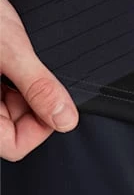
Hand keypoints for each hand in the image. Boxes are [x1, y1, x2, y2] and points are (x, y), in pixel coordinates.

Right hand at [0, 0, 78, 160]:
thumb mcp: (9, 49)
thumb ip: (37, 86)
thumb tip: (65, 119)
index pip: (14, 146)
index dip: (41, 127)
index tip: (54, 101)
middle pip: (13, 127)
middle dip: (33, 104)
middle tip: (34, 72)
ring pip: (9, 110)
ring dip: (23, 90)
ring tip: (17, 61)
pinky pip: (3, 91)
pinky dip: (14, 80)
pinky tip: (11, 59)